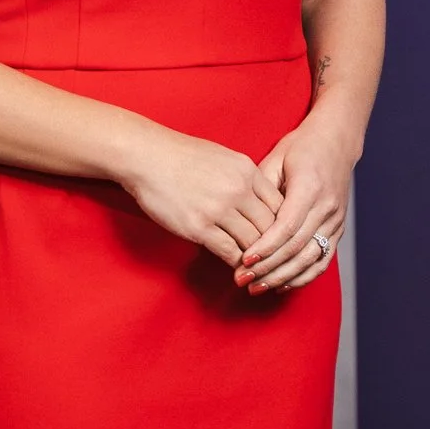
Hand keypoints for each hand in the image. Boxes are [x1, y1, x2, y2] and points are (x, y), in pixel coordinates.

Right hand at [118, 131, 278, 268]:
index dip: (284, 226)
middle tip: (277, 263)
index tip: (282, 240)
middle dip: (275, 247)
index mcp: (248, 171)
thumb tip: (259, 199)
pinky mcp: (199, 227)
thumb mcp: (224, 158)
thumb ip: (244, 178)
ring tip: (261, 272)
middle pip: (271, 227)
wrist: (146, 155)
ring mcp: (220, 209)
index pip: (280, 205)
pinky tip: (238, 270)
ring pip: (253, 243)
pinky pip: (229, 251)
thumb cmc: (182, 156)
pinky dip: (237, 264)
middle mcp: (239, 190)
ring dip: (258, 260)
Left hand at [232, 113, 359, 294]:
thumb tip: (238, 218)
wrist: (337, 141)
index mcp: (310, 187)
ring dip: (283, 277)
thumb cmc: (301, 147)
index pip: (286, 227)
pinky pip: (322, 260)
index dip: (265, 248)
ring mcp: (336, 220)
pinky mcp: (338, 228)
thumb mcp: (276, 159)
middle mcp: (327, 207)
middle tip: (242, 280)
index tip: (243, 261)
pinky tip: (282, 285)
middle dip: (268, 268)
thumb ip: (260, 189)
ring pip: (310, 259)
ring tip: (257, 288)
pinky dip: (303, 276)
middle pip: (297, 248)